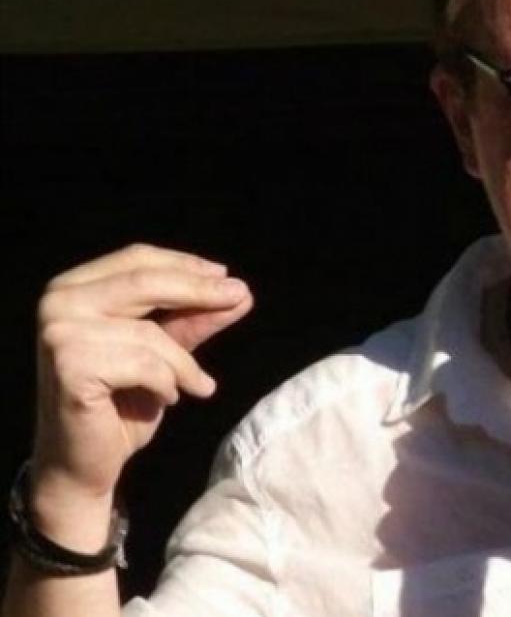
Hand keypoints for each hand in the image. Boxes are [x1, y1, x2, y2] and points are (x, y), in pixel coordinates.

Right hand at [31, 244, 253, 516]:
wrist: (86, 463)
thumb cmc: (122, 404)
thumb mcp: (165, 353)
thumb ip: (194, 320)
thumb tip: (240, 292)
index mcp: (73, 288)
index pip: (137, 259)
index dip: (186, 265)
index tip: (228, 277)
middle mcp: (58, 302)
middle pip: (145, 282)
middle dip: (199, 290)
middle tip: (241, 296)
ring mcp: (59, 333)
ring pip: (149, 333)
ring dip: (184, 364)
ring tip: (195, 385)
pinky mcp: (70, 366)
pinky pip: (143, 365)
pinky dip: (167, 384)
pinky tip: (166, 400)